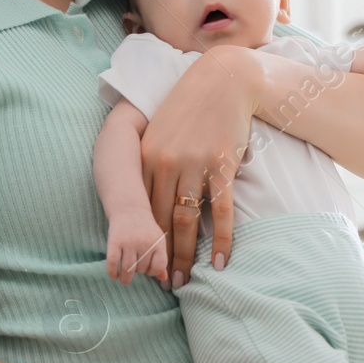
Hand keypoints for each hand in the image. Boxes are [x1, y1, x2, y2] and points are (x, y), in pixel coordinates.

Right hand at [106, 212, 168, 285]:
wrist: (130, 209)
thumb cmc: (145, 229)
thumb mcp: (157, 241)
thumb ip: (160, 259)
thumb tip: (163, 278)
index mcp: (158, 243)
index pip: (159, 266)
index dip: (153, 271)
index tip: (147, 270)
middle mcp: (144, 243)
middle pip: (142, 269)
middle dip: (138, 272)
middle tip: (134, 267)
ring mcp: (129, 242)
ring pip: (128, 269)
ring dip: (125, 279)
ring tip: (124, 280)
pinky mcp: (114, 242)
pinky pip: (113, 263)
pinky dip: (112, 272)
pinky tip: (114, 276)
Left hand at [140, 45, 259, 288]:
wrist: (223, 80)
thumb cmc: (190, 107)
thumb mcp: (161, 132)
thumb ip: (151, 163)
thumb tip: (148, 199)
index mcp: (146, 157)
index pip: (140, 209)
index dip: (142, 239)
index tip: (141, 262)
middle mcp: (166, 164)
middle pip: (160, 220)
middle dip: (159, 255)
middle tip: (161, 283)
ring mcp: (194, 166)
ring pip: (186, 221)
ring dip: (185, 255)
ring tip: (185, 280)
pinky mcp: (221, 166)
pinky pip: (220, 212)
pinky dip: (220, 240)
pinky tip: (219, 262)